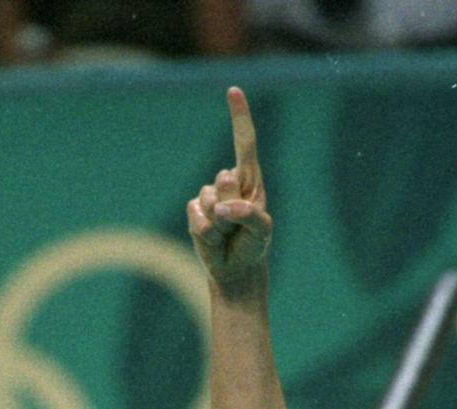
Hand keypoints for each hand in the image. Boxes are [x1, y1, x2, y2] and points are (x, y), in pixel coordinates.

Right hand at [187, 87, 271, 284]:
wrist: (235, 268)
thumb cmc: (253, 244)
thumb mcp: (261, 230)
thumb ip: (246, 213)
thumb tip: (220, 206)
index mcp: (250, 179)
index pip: (245, 143)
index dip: (239, 117)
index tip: (234, 91)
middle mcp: (229, 182)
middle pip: (225, 181)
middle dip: (232, 207)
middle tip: (238, 226)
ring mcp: (209, 196)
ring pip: (210, 202)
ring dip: (220, 225)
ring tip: (228, 235)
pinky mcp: (194, 211)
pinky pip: (198, 218)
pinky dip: (207, 233)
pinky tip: (214, 239)